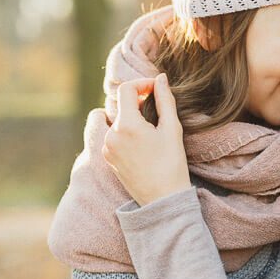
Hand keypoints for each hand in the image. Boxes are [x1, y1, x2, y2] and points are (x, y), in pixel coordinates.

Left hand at [102, 74, 190, 205]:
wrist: (162, 200)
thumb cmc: (172, 164)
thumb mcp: (172, 129)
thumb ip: (165, 100)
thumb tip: (160, 79)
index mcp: (127, 125)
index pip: (126, 89)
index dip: (142, 84)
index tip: (156, 89)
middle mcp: (111, 135)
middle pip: (120, 104)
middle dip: (137, 101)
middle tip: (156, 108)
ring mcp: (106, 148)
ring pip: (115, 120)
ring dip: (130, 117)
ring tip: (150, 129)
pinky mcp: (107, 159)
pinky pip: (113, 136)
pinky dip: (125, 132)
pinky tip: (142, 144)